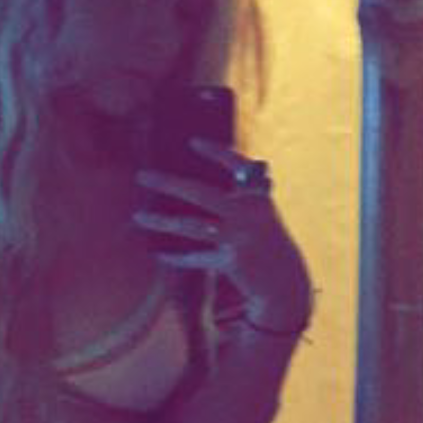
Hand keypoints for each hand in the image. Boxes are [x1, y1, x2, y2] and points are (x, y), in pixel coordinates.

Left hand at [131, 138, 312, 332]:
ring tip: (138, 216)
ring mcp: (239, 237)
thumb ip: (237, 195)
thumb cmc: (262, 240)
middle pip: (201, 193)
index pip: (237, 165)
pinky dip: (178, 257)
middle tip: (142, 176)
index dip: (216, 152)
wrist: (284, 280)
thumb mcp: (256, 213)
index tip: (193, 142)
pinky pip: (197, 257)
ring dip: (162, 221)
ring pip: (192, 226)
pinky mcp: (231, 261)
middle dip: (169, 183)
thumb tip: (192, 185)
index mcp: (258, 194)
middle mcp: (249, 212)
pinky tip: (161, 255)